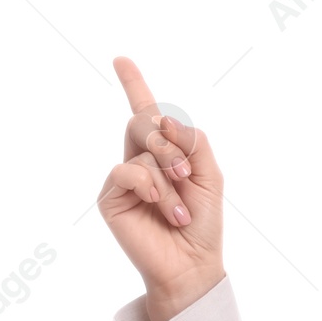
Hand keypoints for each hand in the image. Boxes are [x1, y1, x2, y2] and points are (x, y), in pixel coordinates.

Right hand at [96, 56, 225, 320]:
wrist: (193, 261)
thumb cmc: (203, 222)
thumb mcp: (210, 176)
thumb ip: (193, 142)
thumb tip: (164, 117)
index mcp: (165, 154)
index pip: (148, 113)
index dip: (134, 84)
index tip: (120, 59)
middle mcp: (140, 160)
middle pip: (145, 121)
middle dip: (170, 143)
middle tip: (187, 174)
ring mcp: (124, 178)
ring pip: (143, 149)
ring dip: (170, 178)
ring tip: (180, 209)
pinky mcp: (111, 197)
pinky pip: (127, 171)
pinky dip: (150, 186)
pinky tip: (159, 206)